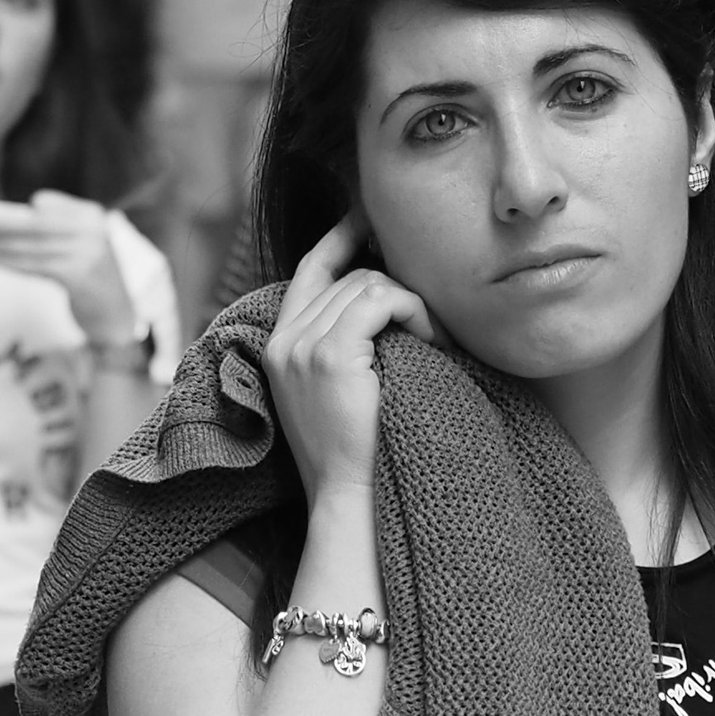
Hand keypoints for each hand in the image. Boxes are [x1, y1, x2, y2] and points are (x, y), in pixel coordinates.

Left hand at [0, 191, 135, 344]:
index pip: (45, 206)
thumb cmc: (89, 275)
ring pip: (33, 247)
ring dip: (0, 246)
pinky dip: (13, 263)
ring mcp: (90, 254)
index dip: (11, 211)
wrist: (117, 313)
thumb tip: (15, 211)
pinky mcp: (81, 278)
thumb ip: (54, 226)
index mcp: (92, 215)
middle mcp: (94, 231)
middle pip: (36, 224)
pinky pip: (38, 266)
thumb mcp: (80, 243)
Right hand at [264, 213, 438, 500]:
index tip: (368, 218)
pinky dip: (415, 312)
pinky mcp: (330, 355)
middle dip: (397, 290)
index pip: (310, 269)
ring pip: (369, 284)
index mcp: (279, 346)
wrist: (350, 498)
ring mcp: (302, 347)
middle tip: (432, 325)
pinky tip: (433, 342)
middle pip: (350, 277)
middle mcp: (283, 341)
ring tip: (436, 342)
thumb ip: (344, 344)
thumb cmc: (358, 454)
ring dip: (412, 305)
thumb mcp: (338, 391)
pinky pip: (382, 300)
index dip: (340, 238)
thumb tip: (385, 296)